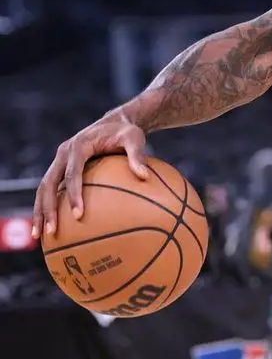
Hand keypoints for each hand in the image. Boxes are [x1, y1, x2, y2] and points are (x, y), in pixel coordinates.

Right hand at [33, 113, 148, 238]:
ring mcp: (59, 162)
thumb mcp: (134, 138)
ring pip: (43, 189)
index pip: (72, 174)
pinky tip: (50, 229)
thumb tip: (145, 176)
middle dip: (47, 209)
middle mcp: (63, 154)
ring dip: (39, 211)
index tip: (78, 216)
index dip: (74, 195)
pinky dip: (47, 208)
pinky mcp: (61, 169)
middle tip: (50, 231)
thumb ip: (137, 155)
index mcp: (78, 146)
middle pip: (48, 184)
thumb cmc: (126, 132)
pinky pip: (50, 190)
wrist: (114, 122)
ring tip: (38, 236)